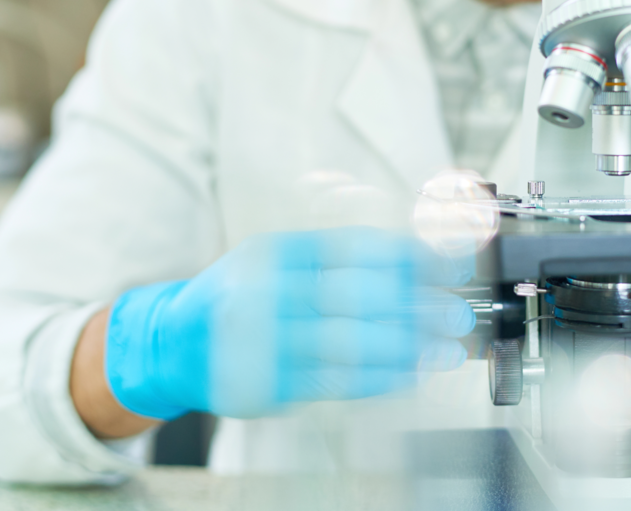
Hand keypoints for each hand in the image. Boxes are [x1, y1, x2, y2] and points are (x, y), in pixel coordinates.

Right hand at [103, 227, 474, 420]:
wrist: (173, 344)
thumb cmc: (241, 297)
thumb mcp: (279, 261)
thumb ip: (338, 260)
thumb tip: (417, 263)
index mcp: (274, 251)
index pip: (353, 247)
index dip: (408, 257)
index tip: (450, 267)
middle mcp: (264, 291)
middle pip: (354, 295)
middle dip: (414, 307)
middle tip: (457, 314)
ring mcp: (260, 340)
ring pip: (347, 343)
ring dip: (405, 349)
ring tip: (445, 351)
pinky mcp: (263, 384)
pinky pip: (331, 382)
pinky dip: (376, 380)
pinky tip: (409, 376)